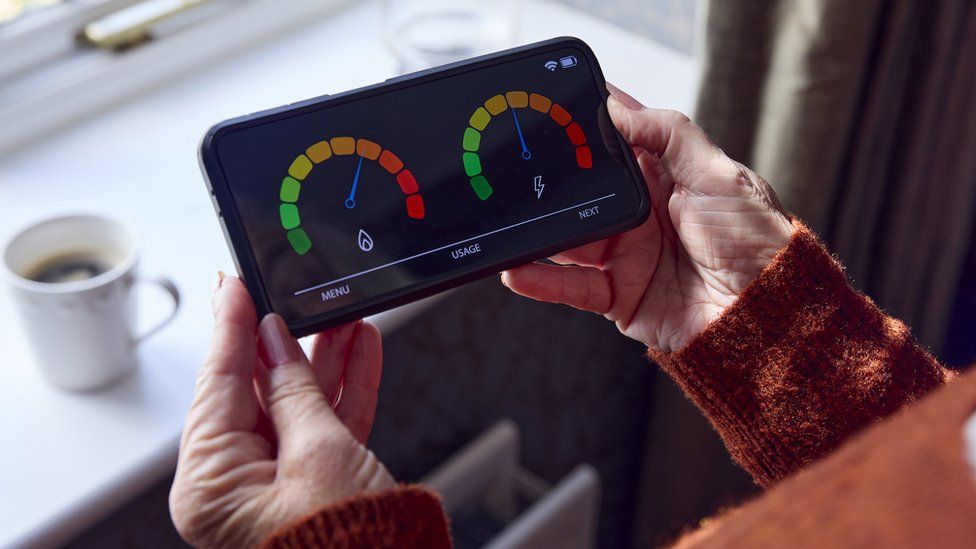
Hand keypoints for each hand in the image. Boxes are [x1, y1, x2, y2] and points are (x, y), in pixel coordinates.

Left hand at [170, 275, 393, 547]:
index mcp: (210, 486)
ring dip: (324, 361)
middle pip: (256, 391)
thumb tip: (271, 339)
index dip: (231, 328)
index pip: (218, 385)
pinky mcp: (309, 485)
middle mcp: (233, 488)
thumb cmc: (350, 547)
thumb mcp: (320, 452)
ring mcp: (273, 487)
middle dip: (286, 341)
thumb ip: (293, 389)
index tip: (233, 284)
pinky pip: (320, 427)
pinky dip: (342, 392)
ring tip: (345, 318)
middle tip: (292, 294)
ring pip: (295, 404)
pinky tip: (360, 351)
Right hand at [501, 84, 793, 351]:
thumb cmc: (757, 243)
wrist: (768, 318)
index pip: (616, 141)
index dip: (587, 123)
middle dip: (552, 177)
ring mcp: (624, 255)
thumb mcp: (721, 175)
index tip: (553, 105)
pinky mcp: (616, 295)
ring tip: (510, 218)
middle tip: (518, 163)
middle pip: (582, 189)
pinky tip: (518, 268)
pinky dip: (542, 279)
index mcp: (665, 177)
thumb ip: (670, 135)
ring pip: (568, 237)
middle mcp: (639, 214)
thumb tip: (616, 108)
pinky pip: (571, 286)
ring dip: (539, 230)